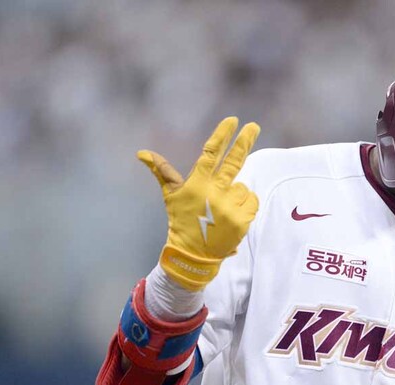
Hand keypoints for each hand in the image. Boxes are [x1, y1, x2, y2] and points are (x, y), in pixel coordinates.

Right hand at [137, 117, 259, 290]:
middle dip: (244, 141)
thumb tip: (141, 152)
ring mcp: (230, 206)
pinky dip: (246, 204)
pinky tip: (232, 215)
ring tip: (222, 209)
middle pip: (234, 161)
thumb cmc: (182, 221)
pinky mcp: (243, 219)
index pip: (210, 153)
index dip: (222, 135)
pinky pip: (252, 200)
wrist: (193, 255)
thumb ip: (162, 172)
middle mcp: (214, 193)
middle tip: (253, 126)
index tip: (233, 120)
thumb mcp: (171, 196)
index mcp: (197, 184)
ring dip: (236, 193)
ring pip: (242, 186)